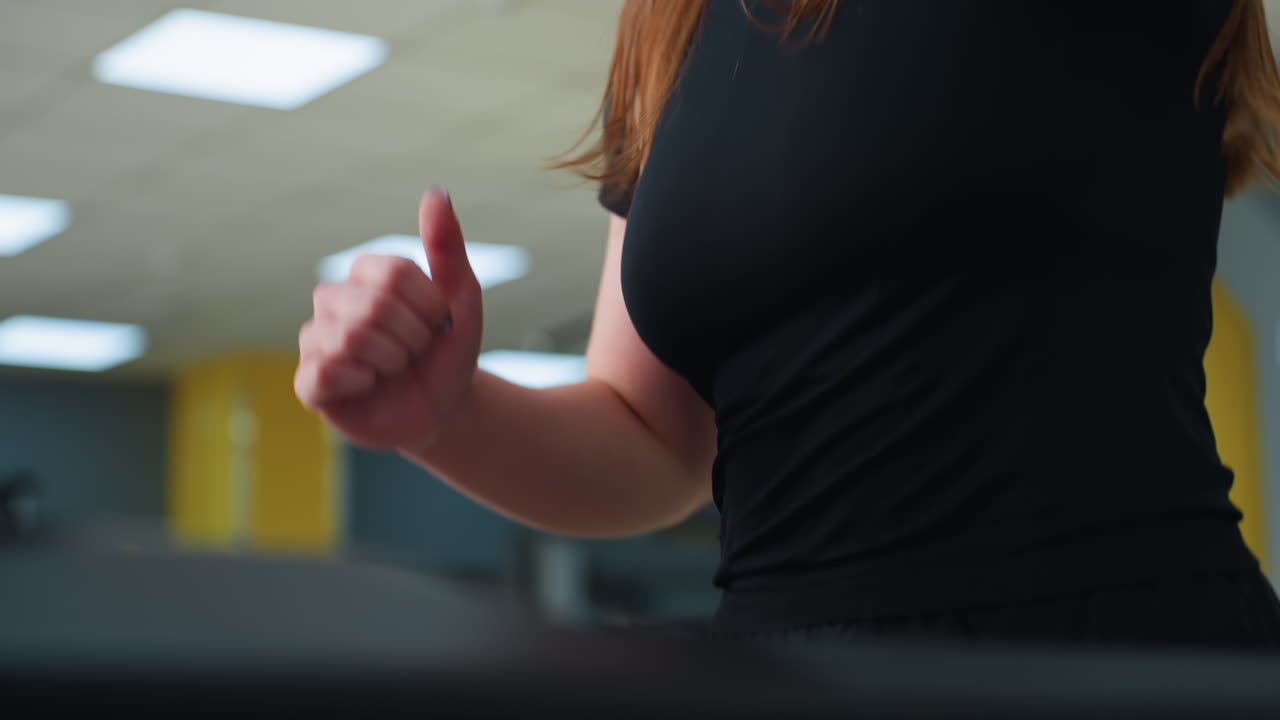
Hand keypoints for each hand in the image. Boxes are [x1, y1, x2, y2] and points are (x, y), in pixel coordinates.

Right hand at [295, 188, 483, 449]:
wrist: (444, 408)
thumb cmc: (448, 350)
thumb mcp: (462, 298)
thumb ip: (447, 246)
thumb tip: (436, 192)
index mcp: (367, 274)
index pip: (393, 273)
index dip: (427, 306)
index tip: (437, 323)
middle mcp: (333, 301)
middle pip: (373, 306)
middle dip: (412, 337)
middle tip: (415, 351)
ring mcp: (316, 340)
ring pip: (351, 338)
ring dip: (392, 361)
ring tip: (394, 368)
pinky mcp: (309, 382)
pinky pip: (327, 371)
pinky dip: (363, 383)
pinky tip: (369, 386)